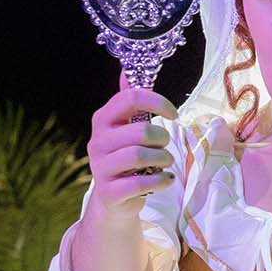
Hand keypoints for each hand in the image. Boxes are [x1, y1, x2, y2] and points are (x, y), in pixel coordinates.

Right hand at [85, 74, 178, 215]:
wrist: (112, 200)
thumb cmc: (125, 159)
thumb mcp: (124, 128)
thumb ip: (128, 102)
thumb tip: (126, 69)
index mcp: (103, 120)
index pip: (130, 98)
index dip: (158, 102)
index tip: (174, 114)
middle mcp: (97, 141)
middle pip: (140, 130)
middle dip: (162, 138)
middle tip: (166, 146)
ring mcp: (100, 167)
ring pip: (140, 155)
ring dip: (162, 159)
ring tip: (165, 162)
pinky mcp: (109, 192)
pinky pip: (140, 182)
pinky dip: (160, 181)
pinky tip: (165, 180)